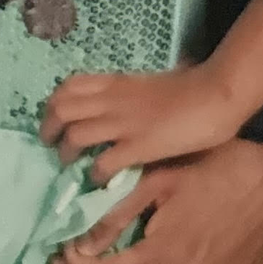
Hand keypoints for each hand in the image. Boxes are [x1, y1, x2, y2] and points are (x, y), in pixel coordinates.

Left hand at [40, 64, 241, 183]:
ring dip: (66, 153)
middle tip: (50, 145)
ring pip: (74, 135)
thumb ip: (126, 93)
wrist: (214, 95)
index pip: (67, 86)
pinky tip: (99, 180)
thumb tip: (116, 102)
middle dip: (48, 129)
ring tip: (68, 165)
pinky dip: (95, 173)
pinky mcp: (138, 147)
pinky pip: (104, 162)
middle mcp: (110, 101)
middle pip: (60, 109)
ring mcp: (123, 124)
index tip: (54, 118)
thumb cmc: (188, 88)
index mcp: (113, 83)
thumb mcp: (145, 84)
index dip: (53, 103)